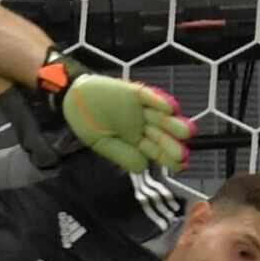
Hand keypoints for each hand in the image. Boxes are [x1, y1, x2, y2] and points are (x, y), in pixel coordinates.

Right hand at [62, 74, 192, 173]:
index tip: (180, 167)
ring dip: (173, 123)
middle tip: (183, 155)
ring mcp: (140, 109)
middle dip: (172, 144)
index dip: (168, 159)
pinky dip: (159, 100)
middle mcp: (142, 125)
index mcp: (135, 141)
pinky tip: (170, 108)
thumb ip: (122, 155)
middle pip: (161, 135)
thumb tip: (143, 168)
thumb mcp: (103, 145)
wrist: (72, 99)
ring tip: (187, 132)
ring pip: (160, 116)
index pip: (156, 151)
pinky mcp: (134, 93)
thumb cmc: (87, 123)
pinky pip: (149, 96)